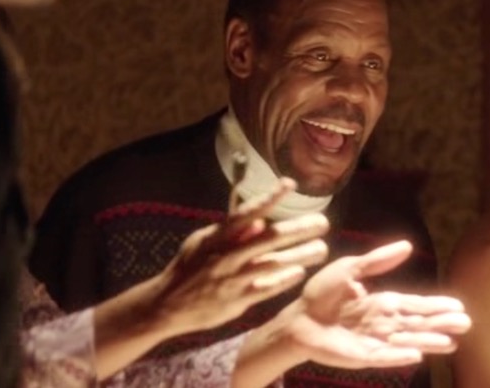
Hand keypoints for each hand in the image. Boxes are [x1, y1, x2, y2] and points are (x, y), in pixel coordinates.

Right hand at [153, 177, 330, 337]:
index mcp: (216, 237)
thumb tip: (258, 221)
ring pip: (274, 263)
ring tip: (321, 248)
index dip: (269, 198)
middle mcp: (226, 256)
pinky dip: (285, 279)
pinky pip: (267, 288)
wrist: (167, 305)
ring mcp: (232, 279)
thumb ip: (230, 232)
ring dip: (301, 255)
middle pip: (270, 238)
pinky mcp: (237, 301)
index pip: (246, 212)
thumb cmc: (189, 268)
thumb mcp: (203, 243)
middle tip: (322, 223)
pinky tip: (300, 272)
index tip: (290, 184)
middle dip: (299, 229)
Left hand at [283, 240, 472, 367]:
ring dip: (429, 341)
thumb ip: (378, 261)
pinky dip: (400, 356)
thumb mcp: (350, 268)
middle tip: (466, 323)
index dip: (436, 306)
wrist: (297, 318)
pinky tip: (417, 355)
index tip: (458, 305)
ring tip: (452, 342)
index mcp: (382, 303)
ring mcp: (375, 341)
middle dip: (441, 323)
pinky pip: (385, 357)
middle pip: (418, 324)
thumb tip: (408, 246)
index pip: (415, 305)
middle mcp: (383, 323)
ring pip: (408, 341)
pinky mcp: (362, 356)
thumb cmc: (321, 294)